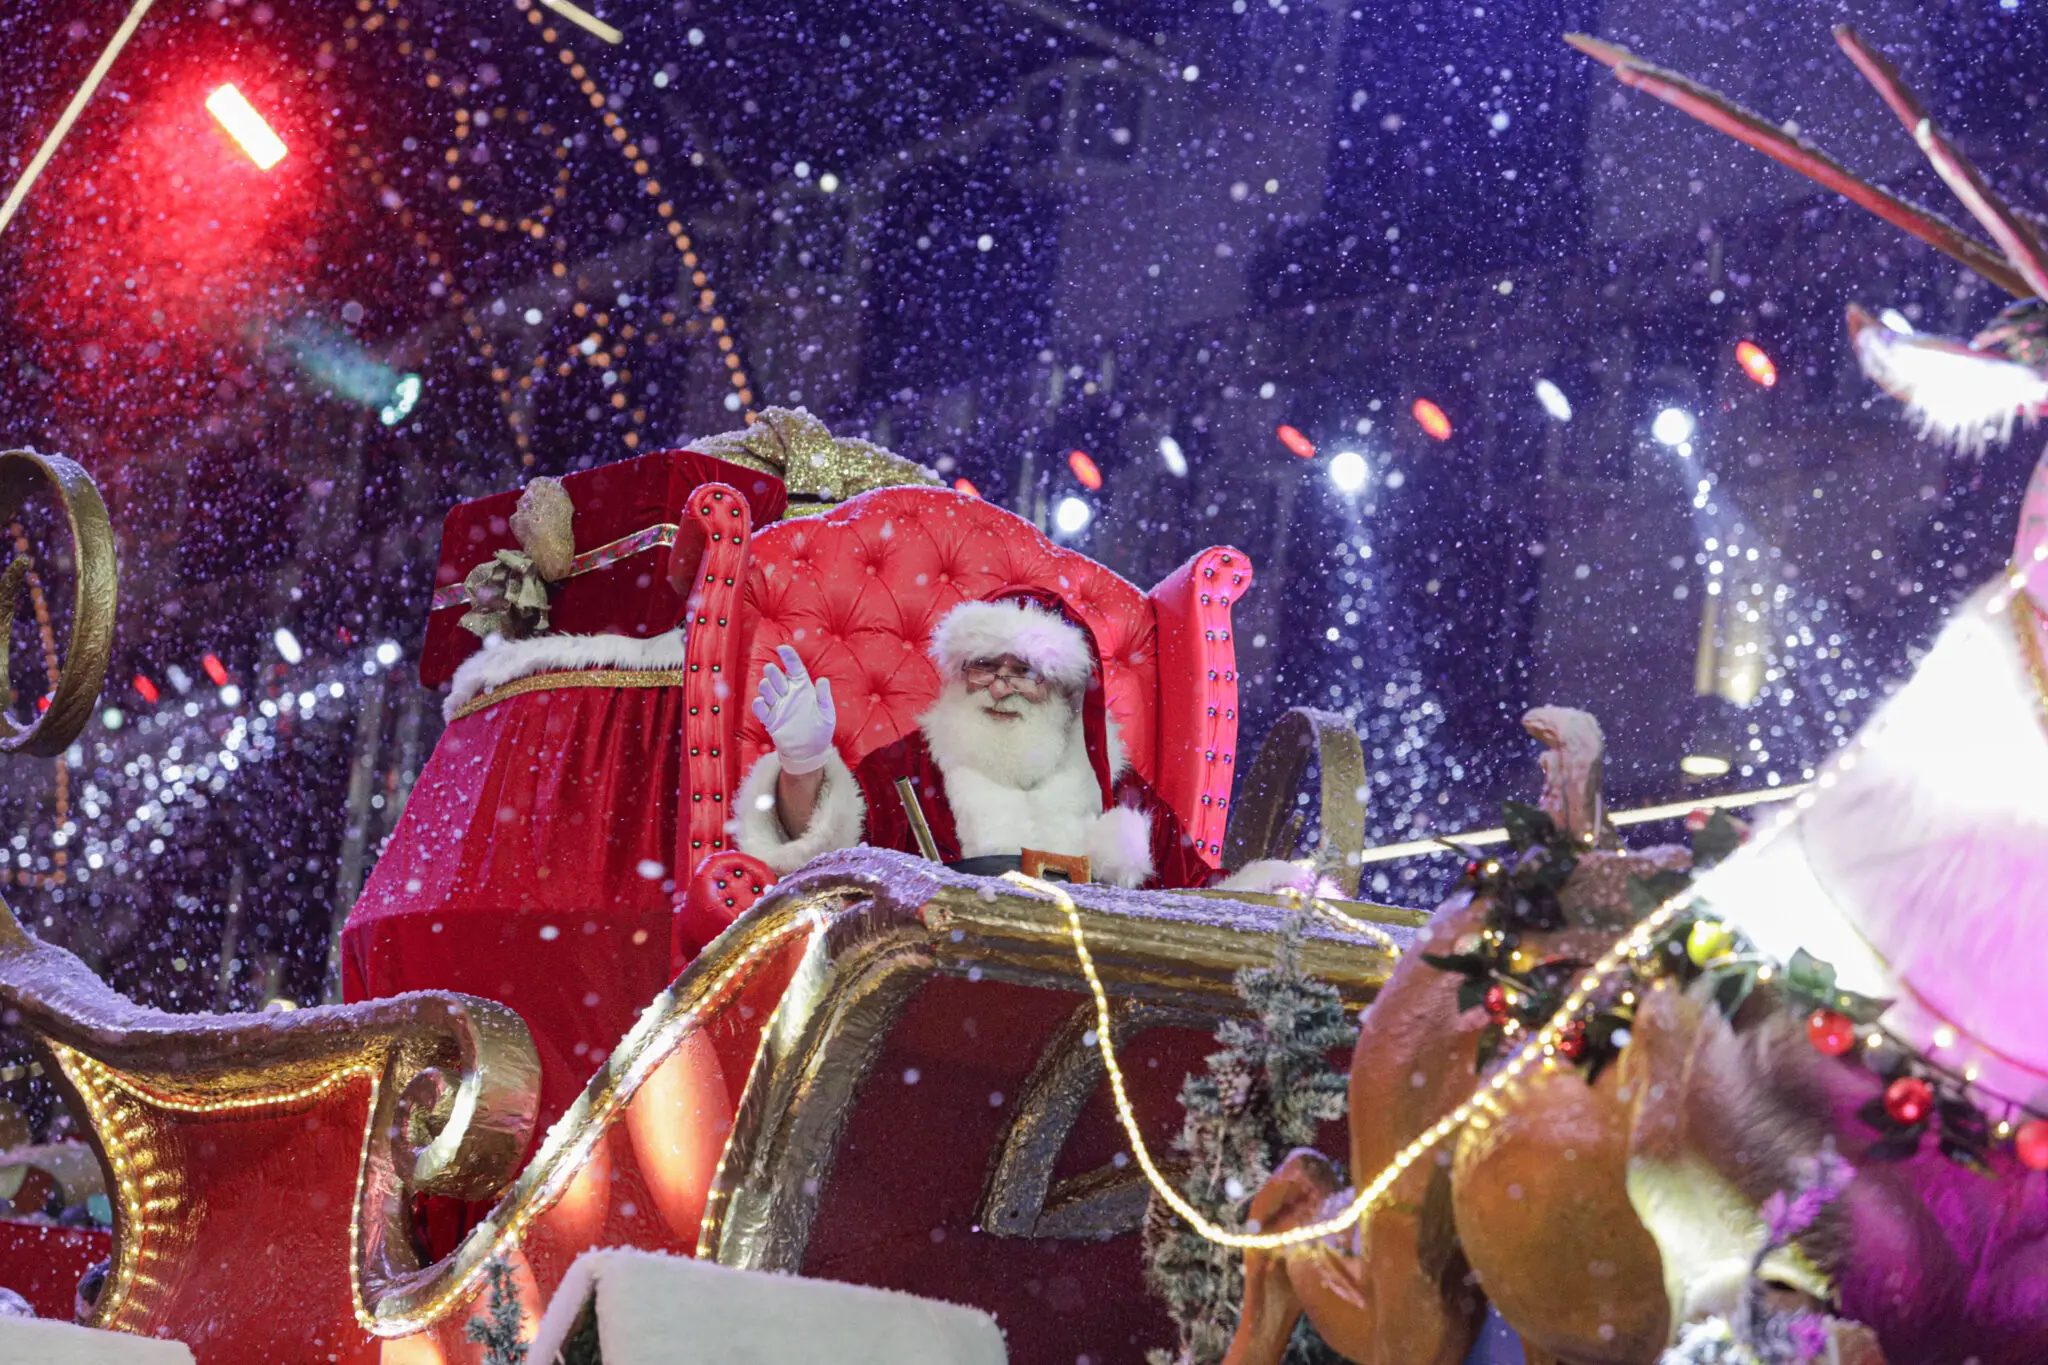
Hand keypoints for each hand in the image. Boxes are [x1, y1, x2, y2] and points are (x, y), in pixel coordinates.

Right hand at [752, 645, 836, 774]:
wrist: (810, 752)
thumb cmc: (820, 731)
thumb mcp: (827, 714)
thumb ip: (824, 697)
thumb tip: (823, 680)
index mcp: (803, 689)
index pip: (795, 669)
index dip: (789, 658)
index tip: (783, 648)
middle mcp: (789, 695)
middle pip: (777, 677)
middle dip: (773, 672)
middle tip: (771, 669)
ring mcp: (778, 707)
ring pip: (767, 690)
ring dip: (766, 686)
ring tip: (767, 686)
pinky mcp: (771, 720)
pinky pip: (761, 710)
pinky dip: (759, 705)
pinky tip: (761, 701)